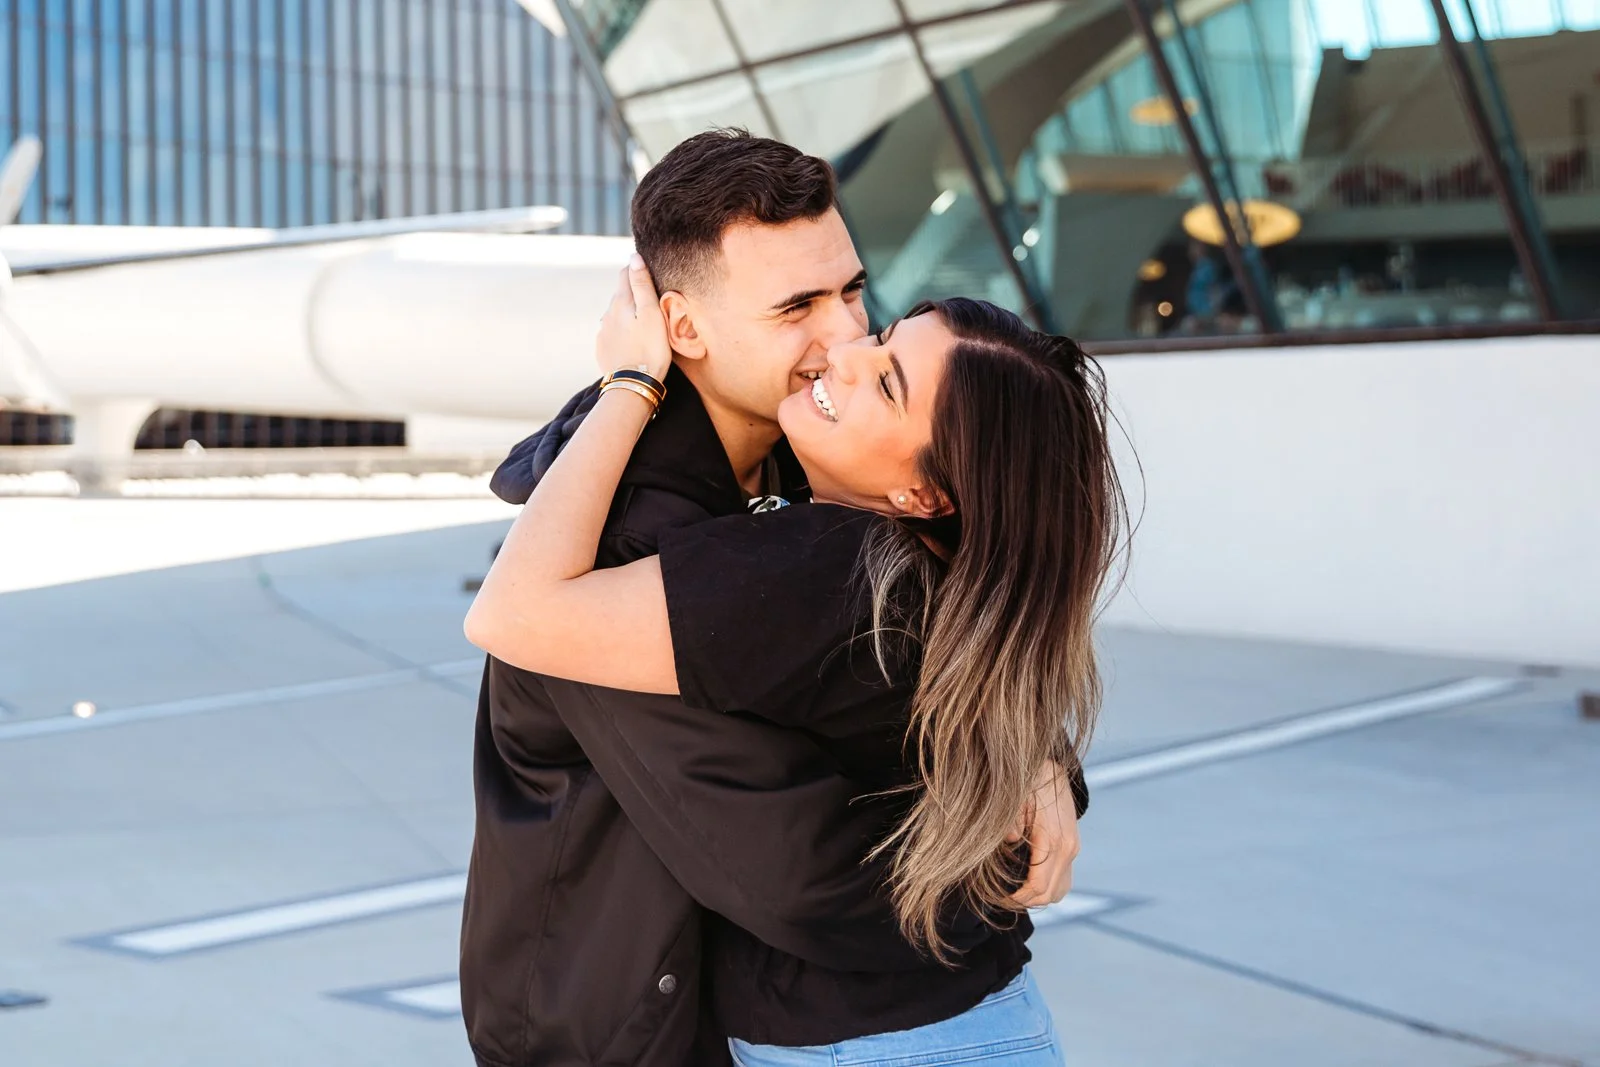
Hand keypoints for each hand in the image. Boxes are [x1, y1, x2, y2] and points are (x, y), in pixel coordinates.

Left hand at [596, 254, 670, 382]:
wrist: (633, 384)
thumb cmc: (649, 348)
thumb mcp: (651, 313)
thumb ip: (642, 284)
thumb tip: (634, 258)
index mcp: (620, 302)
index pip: (626, 273)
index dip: (637, 269)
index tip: (649, 271)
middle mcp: (607, 314)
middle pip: (620, 294)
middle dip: (633, 292)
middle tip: (651, 298)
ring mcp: (603, 332)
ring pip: (616, 315)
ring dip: (628, 314)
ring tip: (644, 323)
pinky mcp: (603, 349)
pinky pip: (613, 333)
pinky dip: (623, 332)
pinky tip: (633, 341)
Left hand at [1007, 760, 1078, 908]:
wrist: (1051, 765)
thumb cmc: (1028, 781)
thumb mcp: (1014, 799)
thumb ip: (1010, 823)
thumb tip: (1008, 843)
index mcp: (1052, 840)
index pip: (1038, 886)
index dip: (1018, 898)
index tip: (999, 898)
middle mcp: (1067, 848)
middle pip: (1050, 894)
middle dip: (1026, 901)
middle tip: (1003, 898)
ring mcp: (1073, 847)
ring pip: (1060, 890)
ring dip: (1040, 897)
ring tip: (1016, 893)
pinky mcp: (1072, 845)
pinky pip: (1065, 879)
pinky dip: (1050, 887)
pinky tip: (1030, 881)